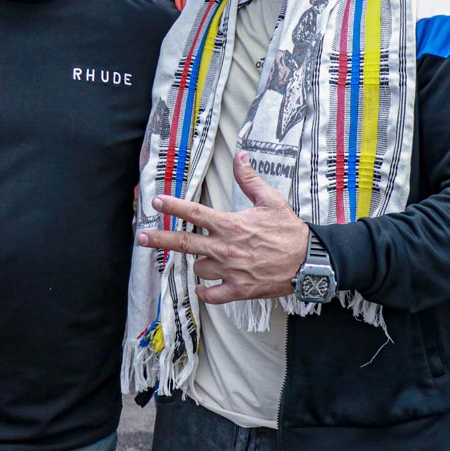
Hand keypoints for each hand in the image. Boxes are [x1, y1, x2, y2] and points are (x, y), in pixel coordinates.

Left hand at [134, 152, 308, 303]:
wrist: (308, 260)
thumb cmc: (289, 230)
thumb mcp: (270, 199)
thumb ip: (249, 179)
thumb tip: (240, 156)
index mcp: (230, 224)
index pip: (194, 213)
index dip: (173, 206)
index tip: (156, 201)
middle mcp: (225, 248)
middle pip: (184, 242)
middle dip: (160, 239)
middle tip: (141, 238)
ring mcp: (230, 270)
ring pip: (198, 268)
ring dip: (199, 263)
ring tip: (209, 258)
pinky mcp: (238, 290)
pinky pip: (211, 295)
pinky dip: (205, 292)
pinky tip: (203, 288)